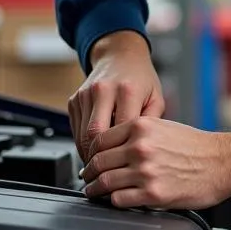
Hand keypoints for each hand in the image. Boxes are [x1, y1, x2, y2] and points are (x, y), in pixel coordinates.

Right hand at [67, 31, 164, 165]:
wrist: (120, 55)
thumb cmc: (141, 79)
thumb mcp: (156, 98)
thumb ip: (151, 125)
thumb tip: (143, 152)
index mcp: (127, 90)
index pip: (120, 131)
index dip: (121, 154)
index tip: (125, 168)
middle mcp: (103, 90)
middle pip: (95, 135)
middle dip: (100, 158)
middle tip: (108, 174)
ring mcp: (85, 94)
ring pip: (81, 135)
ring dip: (89, 154)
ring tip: (102, 166)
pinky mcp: (74, 98)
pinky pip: (75, 129)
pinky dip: (82, 143)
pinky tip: (94, 150)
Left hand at [82, 117, 230, 209]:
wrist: (222, 162)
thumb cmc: (197, 146)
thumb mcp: (164, 126)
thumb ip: (137, 133)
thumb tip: (114, 146)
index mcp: (141, 127)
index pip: (100, 140)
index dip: (91, 153)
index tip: (90, 160)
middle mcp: (140, 147)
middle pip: (98, 162)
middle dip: (89, 173)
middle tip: (87, 178)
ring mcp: (145, 172)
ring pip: (105, 182)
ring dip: (95, 190)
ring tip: (94, 192)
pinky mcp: (153, 194)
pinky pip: (120, 200)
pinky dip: (113, 201)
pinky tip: (115, 200)